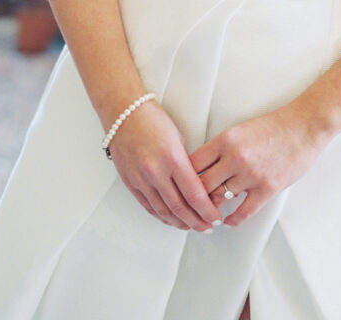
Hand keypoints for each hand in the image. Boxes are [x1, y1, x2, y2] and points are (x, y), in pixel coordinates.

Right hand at [108, 101, 222, 231]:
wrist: (124, 113)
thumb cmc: (153, 120)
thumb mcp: (178, 138)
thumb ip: (186, 163)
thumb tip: (196, 184)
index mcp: (173, 158)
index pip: (194, 194)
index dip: (207, 210)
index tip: (215, 217)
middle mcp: (156, 172)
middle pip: (179, 208)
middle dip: (196, 221)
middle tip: (207, 227)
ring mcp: (141, 179)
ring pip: (163, 211)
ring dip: (179, 223)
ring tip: (192, 226)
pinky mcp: (130, 183)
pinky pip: (148, 206)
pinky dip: (161, 216)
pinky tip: (171, 220)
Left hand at [190, 104, 329, 227]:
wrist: (305, 125)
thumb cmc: (275, 126)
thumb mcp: (241, 130)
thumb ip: (223, 148)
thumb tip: (205, 168)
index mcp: (225, 139)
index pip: (193, 163)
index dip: (183, 178)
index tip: (180, 186)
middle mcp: (234, 157)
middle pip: (201, 185)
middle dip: (193, 199)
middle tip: (188, 208)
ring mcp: (251, 174)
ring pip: (219, 200)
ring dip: (211, 211)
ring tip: (206, 217)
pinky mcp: (267, 188)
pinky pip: (243, 212)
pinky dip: (232, 220)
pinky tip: (228, 221)